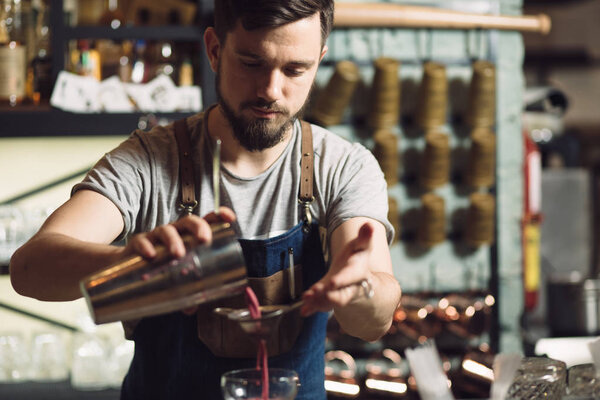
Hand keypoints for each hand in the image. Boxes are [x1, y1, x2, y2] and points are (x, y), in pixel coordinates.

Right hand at [122, 207, 236, 314]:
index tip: (230, 218)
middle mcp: (175, 233)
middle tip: (204, 240)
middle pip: (188, 221)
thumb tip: (191, 308)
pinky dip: (146, 246)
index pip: (206, 221)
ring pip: (166, 230)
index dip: (219, 215)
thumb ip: (185, 293)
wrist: (127, 269)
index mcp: (189, 237)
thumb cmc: (159, 269)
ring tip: (178, 254)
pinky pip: (141, 240)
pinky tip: (151, 255)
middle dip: (199, 227)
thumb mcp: (176, 279)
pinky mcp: (137, 243)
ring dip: (173, 240)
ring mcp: (156, 237)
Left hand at [300, 222, 373, 315]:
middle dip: (332, 296)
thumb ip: (365, 237)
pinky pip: (321, 305)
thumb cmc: (357, 259)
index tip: (333, 282)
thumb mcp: (361, 247)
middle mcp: (349, 286)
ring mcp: (338, 294)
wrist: (359, 279)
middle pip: (343, 295)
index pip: (351, 275)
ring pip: (330, 301)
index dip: (343, 279)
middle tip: (320, 293)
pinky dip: (312, 307)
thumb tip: (369, 225)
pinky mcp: (328, 298)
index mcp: (357, 271)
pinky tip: (304, 310)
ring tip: (307, 299)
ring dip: (319, 301)